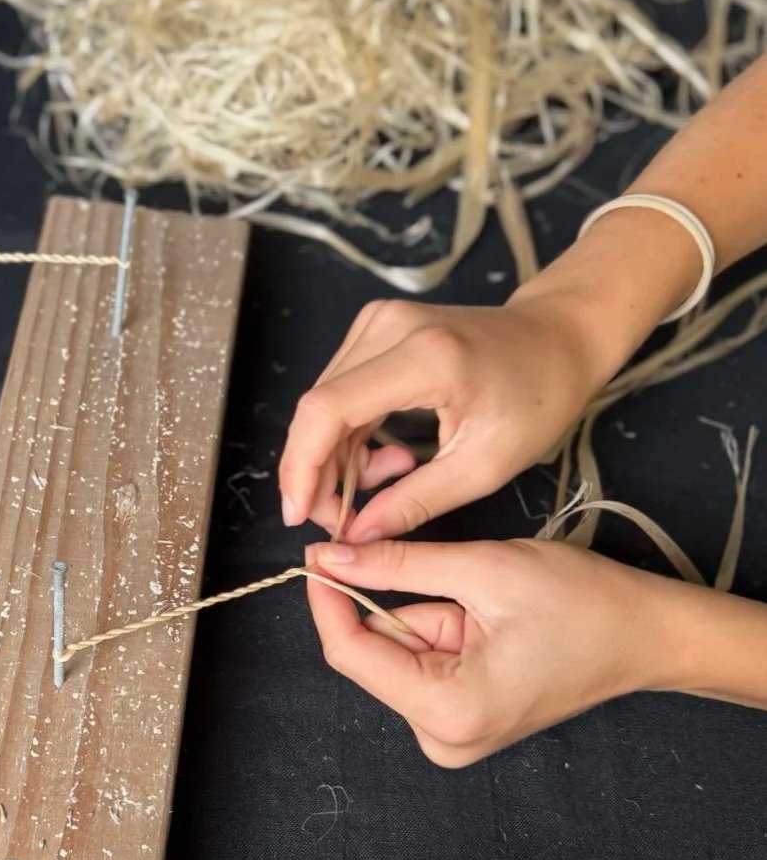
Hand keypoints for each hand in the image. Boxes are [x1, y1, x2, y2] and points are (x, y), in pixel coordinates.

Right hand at [280, 298, 602, 542]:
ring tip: (388, 481)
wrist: (559, 337)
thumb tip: (356, 539)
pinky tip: (389, 457)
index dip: (302, 467)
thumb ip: (413, 502)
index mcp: (425, 357)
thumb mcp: (483, 466)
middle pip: (316, 408)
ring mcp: (378, 321)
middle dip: (317, 472)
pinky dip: (348, 434)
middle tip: (344, 519)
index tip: (300, 515)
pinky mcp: (375, 327)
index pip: (327, 410)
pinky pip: (339, 390)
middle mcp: (390, 327)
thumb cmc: (538, 398)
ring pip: (323, 402)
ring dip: (335, 457)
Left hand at [304, 536, 674, 763]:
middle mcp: (443, 738)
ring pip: (397, 654)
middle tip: (414, 554)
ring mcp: (453, 734)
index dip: (326, 598)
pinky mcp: (462, 721)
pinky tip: (479, 615)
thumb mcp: (484, 569)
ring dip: (418, 612)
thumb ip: (398, 564)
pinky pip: (422, 663)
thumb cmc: (585, 603)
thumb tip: (330, 557)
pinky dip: (435, 628)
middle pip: (372, 655)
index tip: (317, 550)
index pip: (350, 652)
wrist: (649, 635)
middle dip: (383, 600)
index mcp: (447, 711)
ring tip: (478, 595)